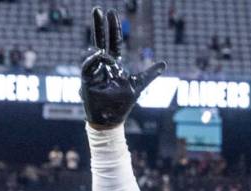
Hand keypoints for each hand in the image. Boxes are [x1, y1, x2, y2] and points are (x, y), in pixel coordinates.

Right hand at [80, 7, 165, 127]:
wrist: (111, 120)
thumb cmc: (122, 104)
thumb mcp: (138, 86)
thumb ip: (149, 74)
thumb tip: (164, 63)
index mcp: (114, 65)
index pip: (113, 42)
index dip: (113, 28)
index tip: (111, 12)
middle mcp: (102, 65)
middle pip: (100, 41)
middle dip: (99, 25)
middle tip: (97, 9)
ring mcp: (94, 71)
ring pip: (93, 52)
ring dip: (100, 50)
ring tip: (106, 55)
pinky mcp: (86, 80)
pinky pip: (88, 65)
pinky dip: (94, 59)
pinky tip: (100, 55)